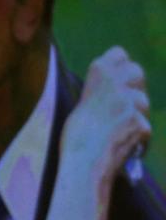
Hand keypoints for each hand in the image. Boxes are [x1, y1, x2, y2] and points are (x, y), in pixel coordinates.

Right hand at [59, 46, 149, 190]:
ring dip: (135, 114)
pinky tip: (125, 148)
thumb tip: (108, 93)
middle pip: (136, 72)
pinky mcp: (143, 123)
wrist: (83, 165)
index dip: (118, 65)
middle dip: (132, 86)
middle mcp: (117, 83)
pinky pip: (145, 129)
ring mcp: (132, 102)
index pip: (118, 54)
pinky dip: (138, 139)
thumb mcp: (80, 107)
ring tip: (118, 132)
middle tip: (122, 105)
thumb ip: (97, 93)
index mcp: (98, 73)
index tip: (115, 77)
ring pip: (143, 102)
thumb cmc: (74, 140)